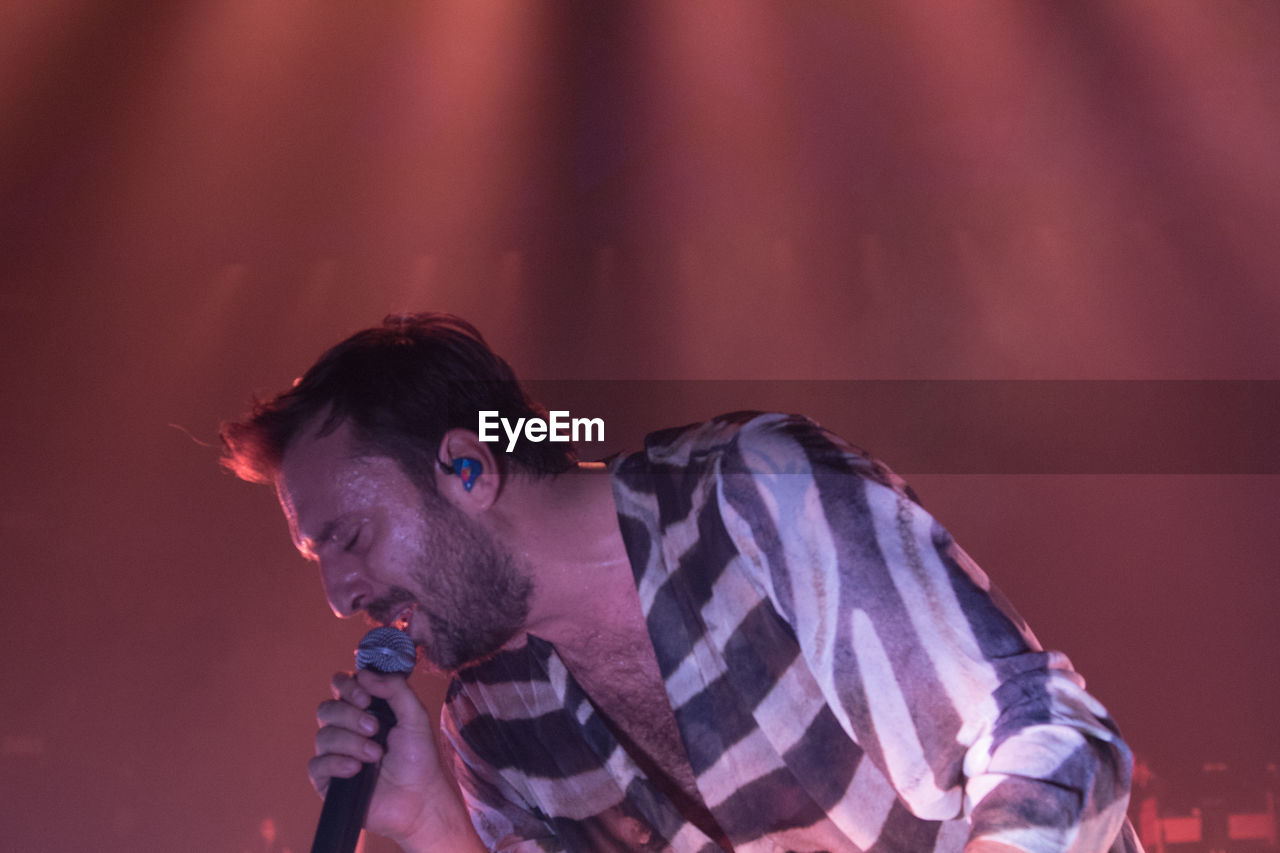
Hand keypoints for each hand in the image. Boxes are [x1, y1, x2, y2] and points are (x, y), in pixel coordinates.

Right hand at [311, 669, 457, 845]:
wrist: (419, 798)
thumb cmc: (418, 758)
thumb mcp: (415, 717)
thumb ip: (396, 689)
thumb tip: (365, 674)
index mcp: (365, 710)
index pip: (340, 686)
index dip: (348, 686)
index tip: (367, 698)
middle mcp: (346, 729)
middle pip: (327, 708)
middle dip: (350, 715)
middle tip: (375, 728)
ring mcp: (336, 754)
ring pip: (323, 736)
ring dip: (351, 742)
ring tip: (375, 755)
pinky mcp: (328, 780)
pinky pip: (317, 764)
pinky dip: (337, 763)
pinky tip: (356, 769)